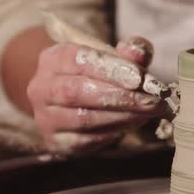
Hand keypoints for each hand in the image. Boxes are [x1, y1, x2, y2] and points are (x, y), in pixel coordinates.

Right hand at [27, 37, 165, 154]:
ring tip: (149, 112)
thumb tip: (138, 53)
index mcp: (54, 58)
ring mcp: (46, 117)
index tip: (139, 78)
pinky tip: (134, 123)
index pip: (79, 60)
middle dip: (120, 97)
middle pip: (77, 92)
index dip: (111, 69)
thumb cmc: (100, 73)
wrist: (75, 100)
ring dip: (122, 116)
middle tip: (152, 100)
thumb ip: (132, 51)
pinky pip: (87, 140)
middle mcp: (42, 87)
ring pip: (83, 118)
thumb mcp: (117, 56)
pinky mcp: (57, 141)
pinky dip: (114, 132)